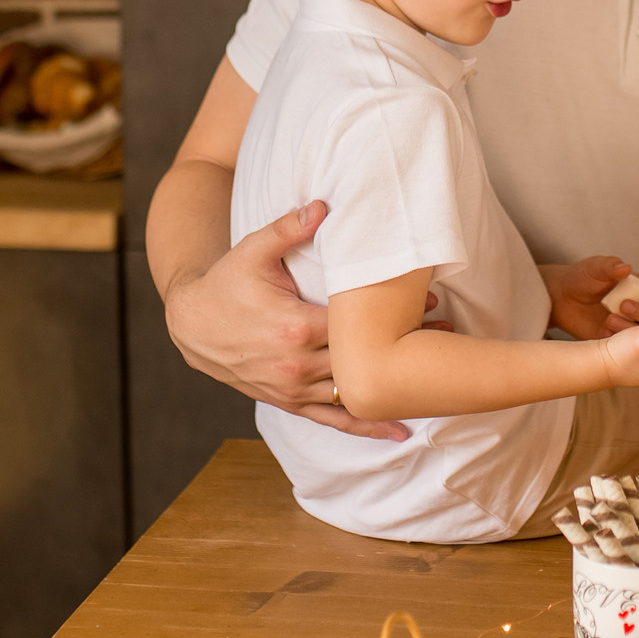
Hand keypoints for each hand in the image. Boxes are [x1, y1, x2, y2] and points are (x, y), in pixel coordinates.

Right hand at [162, 201, 412, 441]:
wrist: (191, 323)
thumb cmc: (227, 281)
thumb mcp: (253, 250)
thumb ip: (289, 229)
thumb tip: (322, 206)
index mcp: (294, 326)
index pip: (358, 325)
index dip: (396, 316)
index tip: (431, 303)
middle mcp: (296, 365)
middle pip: (363, 359)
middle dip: (404, 348)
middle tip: (447, 333)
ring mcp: (292, 389)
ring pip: (354, 392)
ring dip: (395, 385)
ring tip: (436, 373)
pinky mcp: (288, 402)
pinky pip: (332, 420)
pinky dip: (366, 427)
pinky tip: (399, 431)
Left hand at [544, 256, 638, 341]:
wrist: (559, 298)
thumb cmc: (580, 277)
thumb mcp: (595, 268)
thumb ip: (610, 267)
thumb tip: (626, 267)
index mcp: (636, 287)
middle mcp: (636, 306)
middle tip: (625, 307)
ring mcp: (626, 323)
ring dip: (632, 329)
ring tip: (610, 319)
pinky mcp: (615, 339)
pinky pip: (624, 345)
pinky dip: (621, 343)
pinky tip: (610, 335)